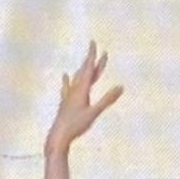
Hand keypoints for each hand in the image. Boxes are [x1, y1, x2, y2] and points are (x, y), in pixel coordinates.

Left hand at [44, 42, 122, 156]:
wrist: (58, 136)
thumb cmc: (76, 125)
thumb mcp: (94, 112)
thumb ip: (107, 99)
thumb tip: (121, 87)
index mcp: (81, 89)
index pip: (88, 68)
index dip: (91, 55)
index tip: (93, 42)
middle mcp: (74, 90)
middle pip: (84, 72)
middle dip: (92, 62)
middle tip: (100, 53)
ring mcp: (68, 96)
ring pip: (77, 78)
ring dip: (84, 70)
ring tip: (86, 62)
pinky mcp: (65, 102)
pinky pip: (68, 87)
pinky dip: (69, 80)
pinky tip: (65, 76)